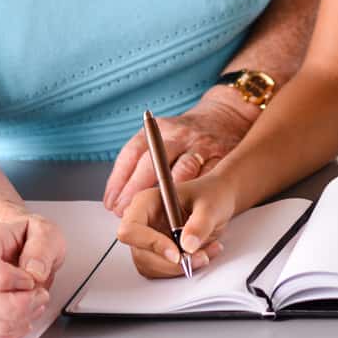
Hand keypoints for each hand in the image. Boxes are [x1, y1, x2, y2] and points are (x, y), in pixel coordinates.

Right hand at [0, 214, 65, 337]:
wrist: (24, 246)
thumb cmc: (29, 238)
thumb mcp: (45, 232)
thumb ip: (42, 247)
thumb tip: (34, 271)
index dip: (4, 278)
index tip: (30, 280)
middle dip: (15, 306)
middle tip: (40, 296)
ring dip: (13, 323)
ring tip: (35, 306)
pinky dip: (5, 336)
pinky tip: (23, 321)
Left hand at [104, 92, 255, 215]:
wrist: (225, 116)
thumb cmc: (187, 135)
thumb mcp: (162, 135)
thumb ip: (139, 163)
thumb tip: (114, 201)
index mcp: (160, 129)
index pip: (134, 151)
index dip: (120, 179)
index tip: (112, 203)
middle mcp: (179, 135)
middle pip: (153, 161)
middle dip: (136, 190)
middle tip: (125, 213)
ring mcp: (200, 145)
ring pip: (183, 170)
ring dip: (168, 199)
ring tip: (155, 220)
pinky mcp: (220, 156)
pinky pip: (207, 179)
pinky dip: (197, 199)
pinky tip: (187, 217)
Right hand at [117, 173, 237, 277]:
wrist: (220, 199)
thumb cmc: (212, 193)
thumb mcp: (211, 205)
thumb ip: (200, 224)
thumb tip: (187, 245)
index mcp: (147, 201)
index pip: (131, 229)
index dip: (150, 243)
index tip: (176, 253)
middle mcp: (143, 221)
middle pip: (141, 254)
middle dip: (171, 263)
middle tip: (200, 257)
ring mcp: (149, 238)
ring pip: (152, 267)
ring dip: (180, 268)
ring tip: (206, 252)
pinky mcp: (158, 253)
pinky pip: (163, 270)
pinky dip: (183, 269)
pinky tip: (202, 254)